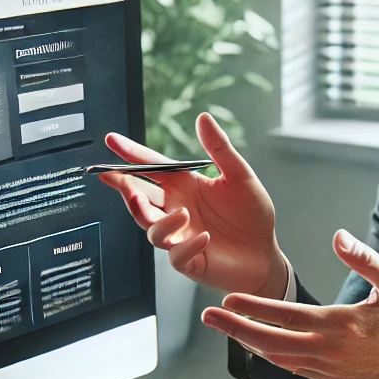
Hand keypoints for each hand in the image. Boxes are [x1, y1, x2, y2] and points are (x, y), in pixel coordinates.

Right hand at [99, 113, 288, 297]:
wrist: (265, 253)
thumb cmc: (252, 215)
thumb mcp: (240, 177)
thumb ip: (220, 149)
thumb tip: (203, 118)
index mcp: (184, 186)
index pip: (152, 168)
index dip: (131, 154)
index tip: (112, 140)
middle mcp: (176, 210)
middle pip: (139, 199)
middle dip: (124, 188)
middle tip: (116, 177)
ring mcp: (180, 236)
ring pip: (153, 229)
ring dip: (161, 221)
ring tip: (182, 213)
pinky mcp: (190, 261)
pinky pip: (177, 256)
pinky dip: (187, 246)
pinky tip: (204, 238)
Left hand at [202, 230, 378, 378]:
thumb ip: (364, 259)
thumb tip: (337, 236)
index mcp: (341, 324)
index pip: (284, 315)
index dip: (252, 306)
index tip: (226, 297)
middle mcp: (329, 351)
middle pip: (269, 342)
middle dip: (235, 328)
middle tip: (208, 315)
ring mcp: (328, 370)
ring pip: (277, 359)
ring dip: (249, 342)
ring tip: (227, 327)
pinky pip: (293, 369)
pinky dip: (271, 356)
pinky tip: (260, 345)